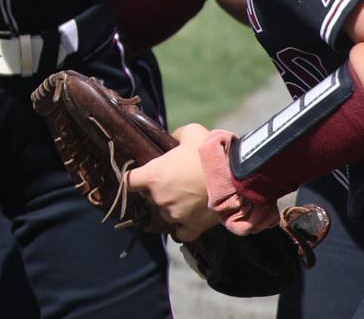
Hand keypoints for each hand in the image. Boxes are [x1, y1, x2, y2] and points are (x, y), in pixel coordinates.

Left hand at [126, 123, 225, 241]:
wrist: (235, 175)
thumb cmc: (209, 152)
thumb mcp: (191, 132)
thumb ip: (176, 135)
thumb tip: (174, 139)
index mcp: (153, 176)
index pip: (129, 181)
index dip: (134, 177)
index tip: (140, 175)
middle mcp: (160, 198)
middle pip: (148, 196)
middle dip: (157, 189)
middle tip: (175, 179)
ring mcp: (175, 214)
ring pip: (165, 213)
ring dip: (172, 206)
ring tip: (187, 196)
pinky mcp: (192, 227)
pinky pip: (181, 233)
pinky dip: (183, 227)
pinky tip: (189, 218)